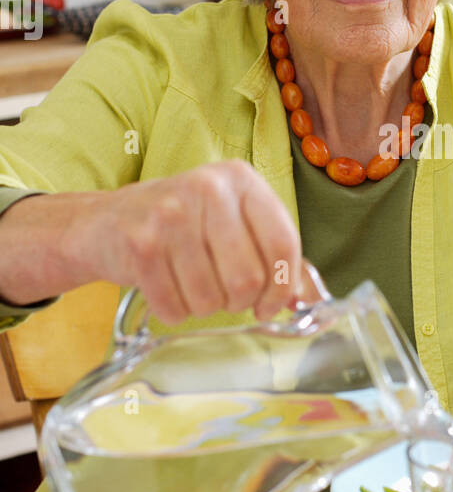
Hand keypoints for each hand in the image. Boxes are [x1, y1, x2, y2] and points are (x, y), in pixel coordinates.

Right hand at [64, 159, 314, 325]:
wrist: (102, 222)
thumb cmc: (180, 227)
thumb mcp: (232, 224)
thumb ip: (275, 257)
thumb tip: (310, 302)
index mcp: (241, 179)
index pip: (283, 242)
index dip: (283, 287)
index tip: (270, 305)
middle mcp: (207, 188)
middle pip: (248, 276)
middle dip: (239, 301)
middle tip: (225, 295)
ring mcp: (169, 213)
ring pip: (211, 297)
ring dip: (204, 307)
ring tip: (191, 286)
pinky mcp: (138, 243)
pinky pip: (174, 306)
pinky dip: (174, 312)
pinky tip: (167, 290)